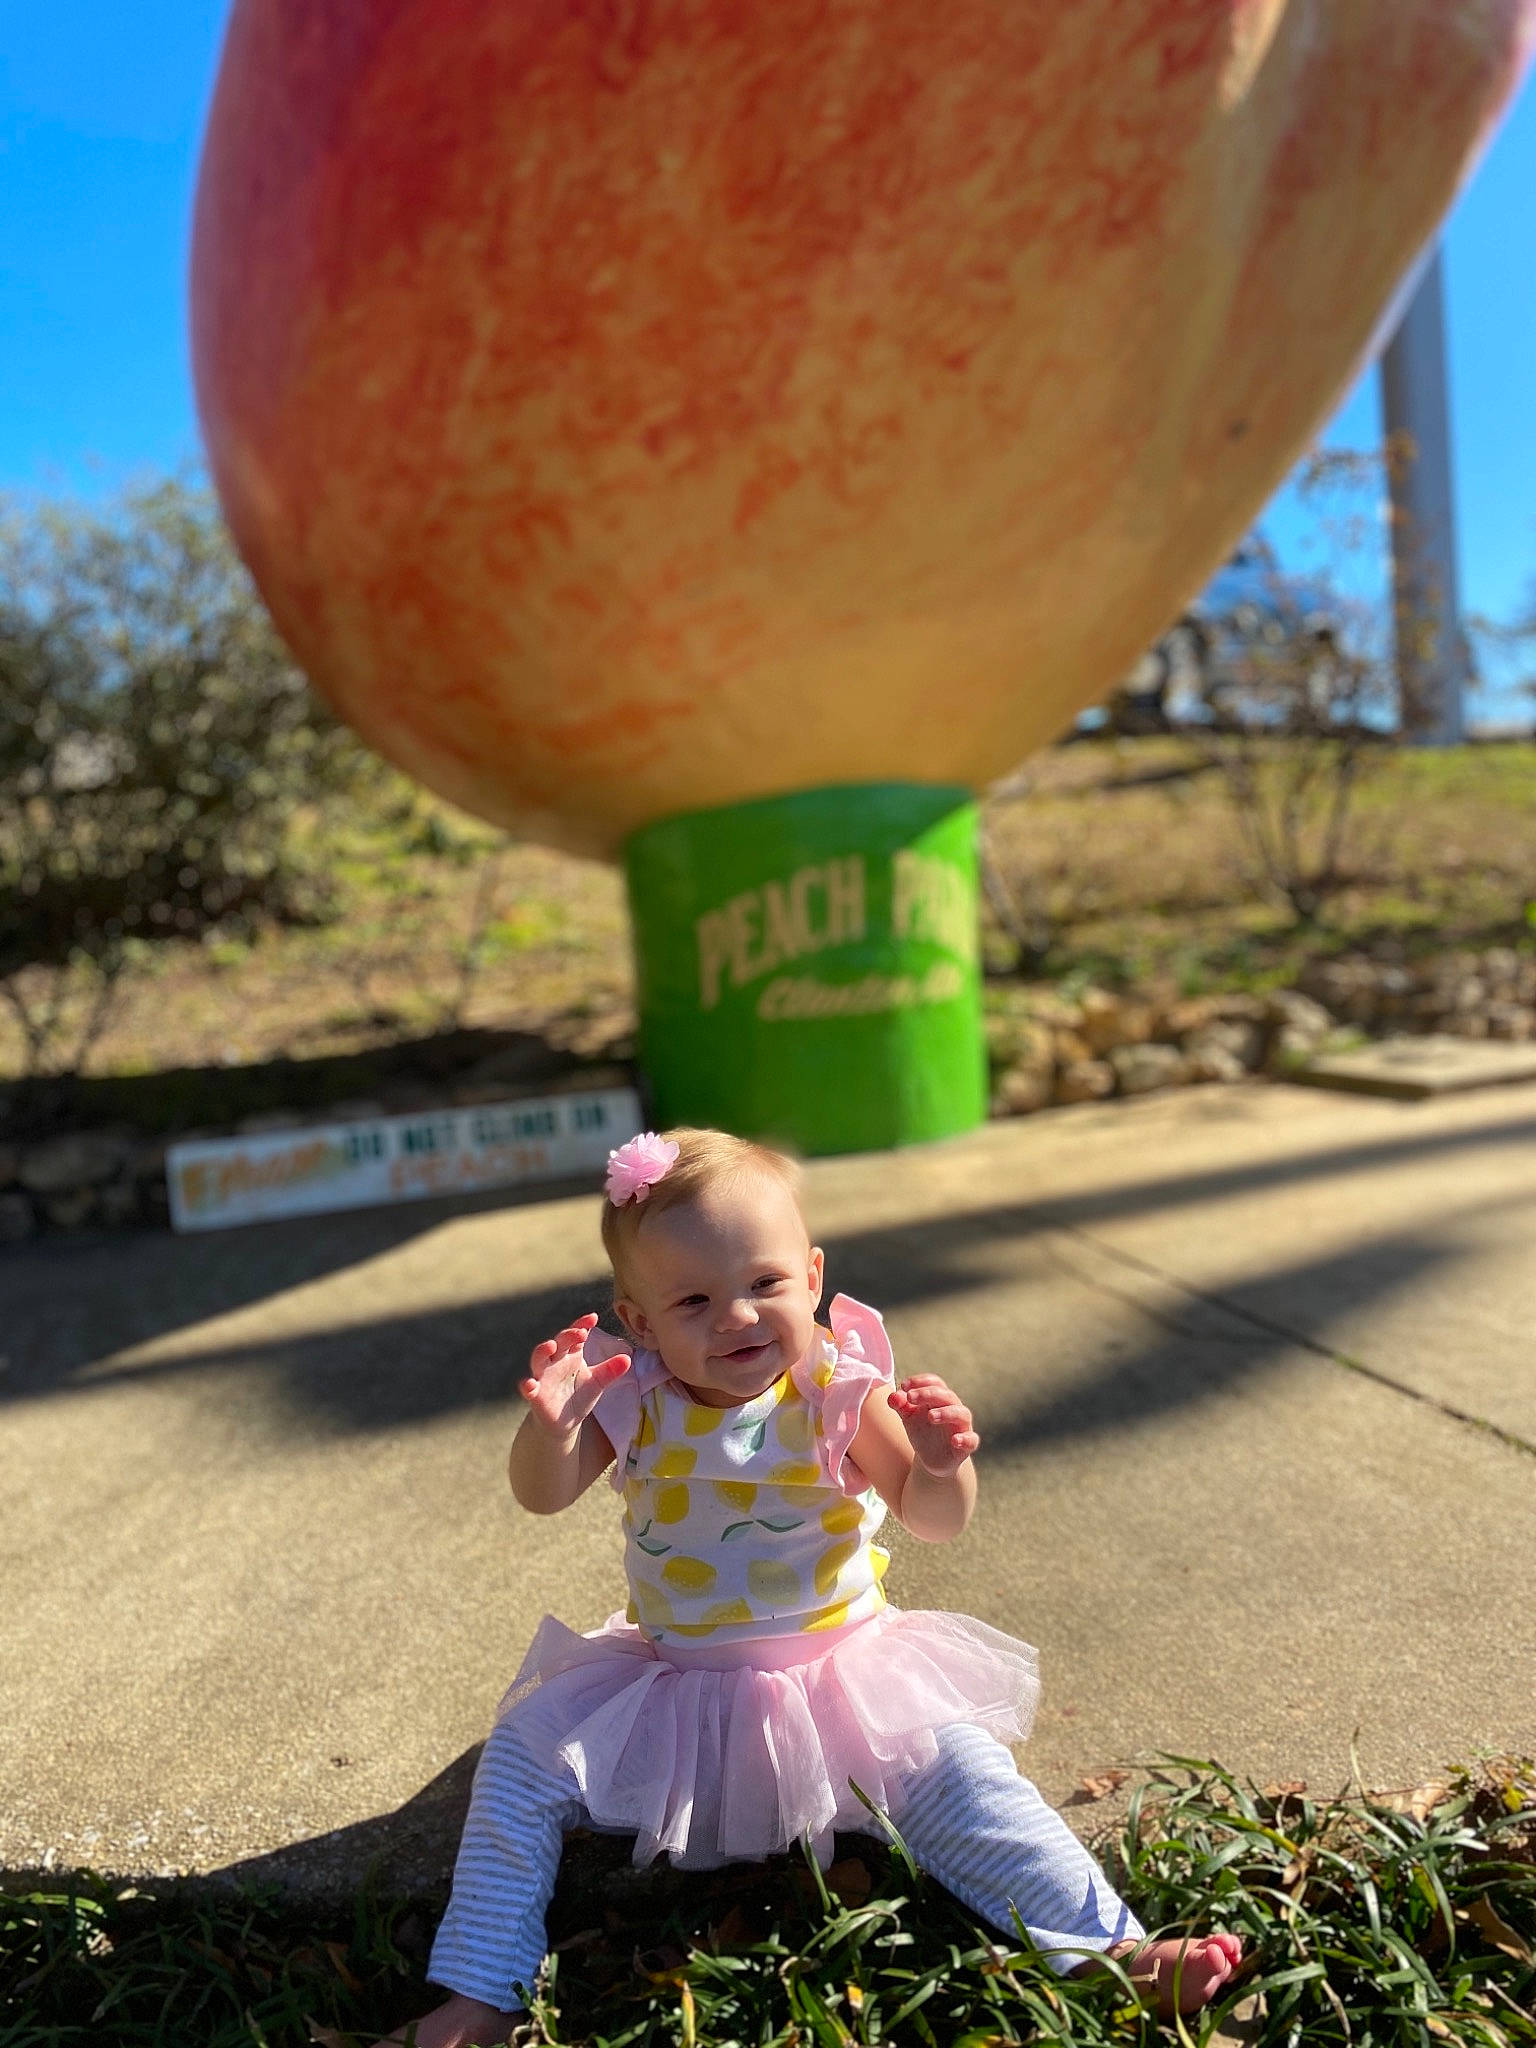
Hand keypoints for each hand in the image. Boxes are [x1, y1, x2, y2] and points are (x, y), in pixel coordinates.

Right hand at [520, 1313, 630, 1440]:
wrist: (564, 1422)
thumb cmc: (579, 1396)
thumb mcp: (598, 1382)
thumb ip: (611, 1370)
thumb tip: (628, 1358)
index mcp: (571, 1355)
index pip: (575, 1336)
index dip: (582, 1325)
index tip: (593, 1318)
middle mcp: (555, 1362)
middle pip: (558, 1343)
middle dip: (567, 1336)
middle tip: (580, 1333)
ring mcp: (543, 1377)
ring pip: (538, 1359)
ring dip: (542, 1351)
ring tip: (550, 1346)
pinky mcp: (536, 1395)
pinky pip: (528, 1388)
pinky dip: (527, 1385)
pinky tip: (529, 1384)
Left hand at [888, 1374, 979, 1476]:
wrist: (933, 1459)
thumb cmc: (923, 1432)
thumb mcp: (908, 1418)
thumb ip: (900, 1406)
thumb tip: (893, 1396)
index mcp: (939, 1399)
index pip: (935, 1383)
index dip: (920, 1381)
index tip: (904, 1385)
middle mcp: (953, 1409)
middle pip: (946, 1395)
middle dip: (928, 1394)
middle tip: (910, 1397)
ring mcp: (962, 1426)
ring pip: (962, 1413)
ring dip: (947, 1412)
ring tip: (930, 1416)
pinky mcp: (967, 1445)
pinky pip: (972, 1439)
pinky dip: (965, 1439)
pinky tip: (954, 1440)